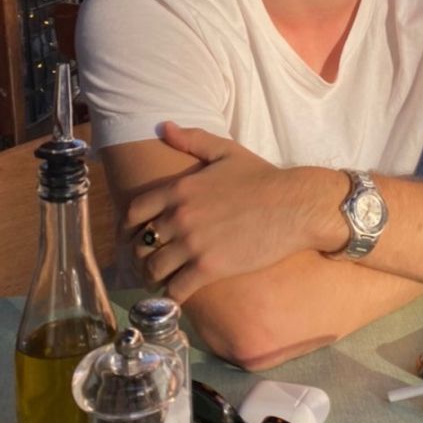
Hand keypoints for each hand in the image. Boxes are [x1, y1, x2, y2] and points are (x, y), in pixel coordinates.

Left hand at [124, 122, 340, 302]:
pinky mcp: (209, 269)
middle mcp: (179, 217)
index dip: (127, 228)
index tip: (132, 237)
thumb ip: (192, 139)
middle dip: (140, 255)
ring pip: (153, 270)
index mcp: (179, 189)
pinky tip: (177, 294)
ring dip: (152, 278)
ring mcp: (193, 244)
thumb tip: (165, 126)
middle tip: (147, 262)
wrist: (294, 206)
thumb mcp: (226, 151)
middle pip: (140, 244)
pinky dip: (171, 295)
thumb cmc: (263, 178)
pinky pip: (175, 290)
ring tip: (159, 282)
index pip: (133, 212)